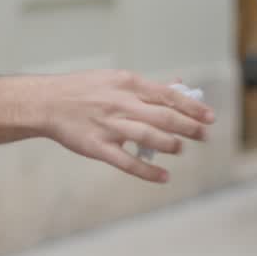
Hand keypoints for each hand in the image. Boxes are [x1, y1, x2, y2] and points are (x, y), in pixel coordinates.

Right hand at [38, 70, 214, 182]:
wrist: (47, 103)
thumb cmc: (82, 90)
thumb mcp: (115, 79)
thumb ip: (146, 87)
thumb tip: (178, 87)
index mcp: (127, 84)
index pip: (167, 95)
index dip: (192, 107)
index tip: (209, 116)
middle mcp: (121, 104)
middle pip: (164, 117)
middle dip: (189, 127)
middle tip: (204, 135)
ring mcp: (109, 127)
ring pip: (149, 138)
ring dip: (171, 145)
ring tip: (180, 149)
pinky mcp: (98, 147)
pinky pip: (127, 162)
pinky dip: (148, 171)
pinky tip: (164, 176)